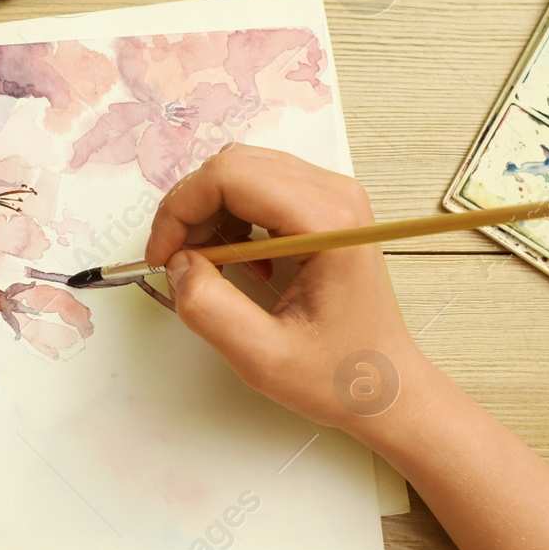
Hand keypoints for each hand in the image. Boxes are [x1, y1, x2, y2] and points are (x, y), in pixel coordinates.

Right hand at [145, 145, 422, 430]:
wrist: (386, 384)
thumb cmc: (339, 375)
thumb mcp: (263, 358)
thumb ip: (209, 309)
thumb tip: (177, 264)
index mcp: (327, 222)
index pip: (230, 175)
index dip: (181, 209)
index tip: (162, 257)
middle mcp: (336, 194)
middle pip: (233, 166)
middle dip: (190, 210)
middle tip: (177, 263)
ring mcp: (334, 197)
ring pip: (243, 172)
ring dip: (210, 214)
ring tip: (212, 268)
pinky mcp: (326, 208)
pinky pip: (260, 188)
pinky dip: (233, 219)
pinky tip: (244, 264)